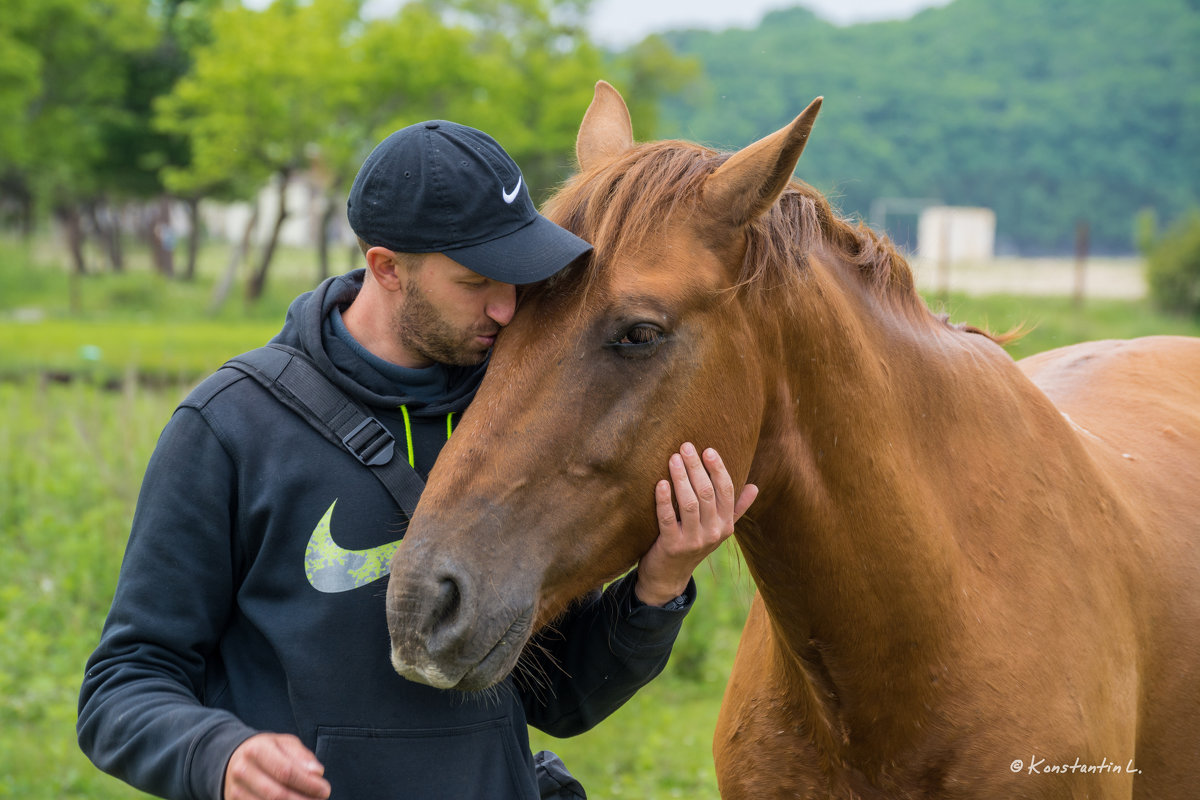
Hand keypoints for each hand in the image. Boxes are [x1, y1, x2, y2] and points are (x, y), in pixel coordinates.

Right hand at [224, 733, 330, 799]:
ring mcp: (236, 790)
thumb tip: (317, 773)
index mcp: (257, 750)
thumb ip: (302, 757)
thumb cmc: (267, 750)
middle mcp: (243, 770)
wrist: (235, 760)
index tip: (325, 790)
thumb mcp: (284, 744)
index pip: (286, 771)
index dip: (308, 784)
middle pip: (277, 794)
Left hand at [635, 443, 758, 605]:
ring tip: (673, 458)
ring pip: (689, 504)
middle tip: (685, 446)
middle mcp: (713, 532)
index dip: (718, 469)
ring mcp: (693, 541)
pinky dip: (664, 500)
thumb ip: (736, 508)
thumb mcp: (718, 528)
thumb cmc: (693, 544)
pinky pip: (667, 519)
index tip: (708, 450)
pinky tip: (660, 483)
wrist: (669, 576)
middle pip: (707, 493)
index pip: (727, 491)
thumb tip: (755, 487)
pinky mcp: (672, 547)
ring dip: (681, 478)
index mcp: (726, 524)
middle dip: (696, 467)